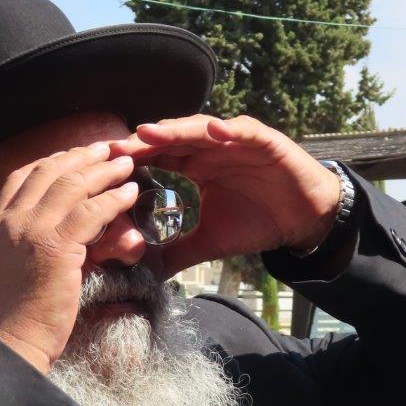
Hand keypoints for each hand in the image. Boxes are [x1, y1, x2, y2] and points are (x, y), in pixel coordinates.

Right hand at [0, 143, 139, 373]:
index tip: (74, 156)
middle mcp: (11, 221)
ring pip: (73, 185)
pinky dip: (114, 199)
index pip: (21, 178)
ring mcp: (33, 231)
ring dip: (104, 171)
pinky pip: (91, 212)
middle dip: (81, 156)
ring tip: (125, 165)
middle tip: (106, 150)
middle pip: (49, 172)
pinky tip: (129, 194)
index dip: (50, 162)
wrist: (7, 343)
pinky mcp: (57, 247)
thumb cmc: (5, 316)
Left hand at [107, 115, 340, 274]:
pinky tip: (215, 132)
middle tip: (113, 149)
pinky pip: (243, 130)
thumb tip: (144, 275)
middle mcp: (210, 148)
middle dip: (142, 142)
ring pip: (200, 129)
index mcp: (194, 166)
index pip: (156, 158)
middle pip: (171, 139)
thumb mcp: (210, 242)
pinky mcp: (263, 140)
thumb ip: (177, 252)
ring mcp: (235, 140)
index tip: (102, 170)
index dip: (131, 161)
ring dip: (175, 129)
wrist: (303, 219)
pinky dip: (229, 129)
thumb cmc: (257, 222)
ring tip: (149, 132)